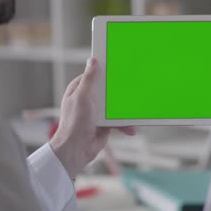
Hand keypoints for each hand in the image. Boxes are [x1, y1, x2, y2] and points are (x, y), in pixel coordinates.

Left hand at [49, 57, 135, 178]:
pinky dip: (124, 124)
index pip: (94, 75)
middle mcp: (88, 99)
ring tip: (135, 110)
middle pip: (107, 89)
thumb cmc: (75, 122)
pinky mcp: (104, 124)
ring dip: (124, 109)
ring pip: (114, 105)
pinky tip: (131, 128)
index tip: (119, 65)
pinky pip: (117, 120)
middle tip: (133, 85)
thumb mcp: (82, 97)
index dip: (105, 70)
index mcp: (79, 90)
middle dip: (119, 90)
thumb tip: (92, 60)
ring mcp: (96, 112)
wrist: (76, 150)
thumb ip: (89, 79)